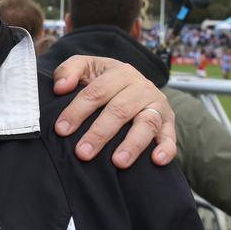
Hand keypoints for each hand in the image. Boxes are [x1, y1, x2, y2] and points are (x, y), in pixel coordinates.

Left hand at [51, 55, 175, 167]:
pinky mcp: (168, 122)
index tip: (62, 130)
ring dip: (132, 144)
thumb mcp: (86, 67)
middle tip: (83, 153)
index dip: (78, 111)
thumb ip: (69, 70)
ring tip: (118, 162)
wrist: (133, 83)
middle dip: (100, 133)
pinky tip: (156, 160)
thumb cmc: (103, 79)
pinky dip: (166, 148)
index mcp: (120, 73)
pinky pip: (170, 136)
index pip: (97, 92)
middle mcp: (141, 87)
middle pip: (120, 110)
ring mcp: (157, 105)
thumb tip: (60, 88)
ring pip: (146, 124)